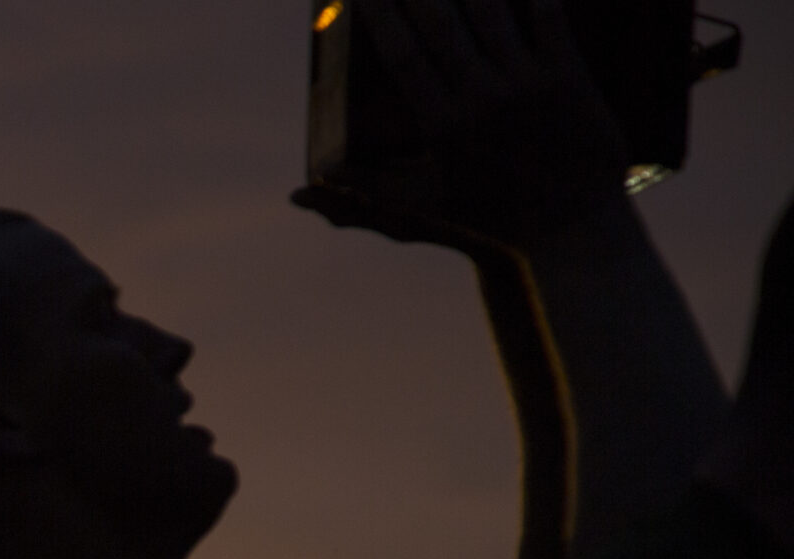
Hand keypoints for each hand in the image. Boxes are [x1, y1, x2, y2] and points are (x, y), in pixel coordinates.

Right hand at [301, 0, 629, 252]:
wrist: (570, 225)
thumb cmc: (487, 215)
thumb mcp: (418, 208)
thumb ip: (361, 189)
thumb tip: (299, 192)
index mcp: (441, 125)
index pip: (403, 56)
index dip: (381, 15)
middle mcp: (482, 99)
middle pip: (442, 23)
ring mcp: (528, 85)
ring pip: (493, 10)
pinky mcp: (569, 77)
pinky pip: (548, 17)